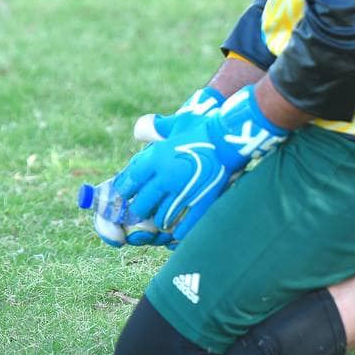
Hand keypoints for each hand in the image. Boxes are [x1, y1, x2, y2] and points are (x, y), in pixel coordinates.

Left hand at [113, 84, 288, 242]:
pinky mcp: (201, 203)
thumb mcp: (176, 122)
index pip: (130, 181)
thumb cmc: (202, 126)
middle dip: (140, 208)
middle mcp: (165, 178)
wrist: (229, 138)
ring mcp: (183, 193)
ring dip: (159, 220)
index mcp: (155, 158)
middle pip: (141, 204)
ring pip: (161, 218)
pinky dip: (178, 231)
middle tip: (143, 208)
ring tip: (161, 219)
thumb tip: (141, 129)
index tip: (126, 192)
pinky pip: (184, 227)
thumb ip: (157, 128)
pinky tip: (178, 231)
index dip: (125, 189)